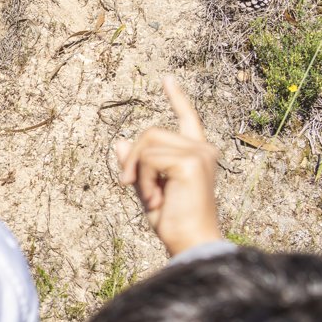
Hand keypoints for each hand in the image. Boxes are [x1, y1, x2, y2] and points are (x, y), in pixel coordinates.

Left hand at [114, 76, 222, 257]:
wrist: (189, 242)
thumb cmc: (173, 222)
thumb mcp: (147, 190)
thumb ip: (136, 167)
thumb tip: (119, 142)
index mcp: (196, 154)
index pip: (188, 118)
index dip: (176, 98)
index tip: (166, 78)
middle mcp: (202, 150)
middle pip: (151, 132)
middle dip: (131, 158)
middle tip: (126, 185)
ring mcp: (199, 154)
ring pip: (147, 144)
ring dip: (137, 172)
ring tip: (150, 198)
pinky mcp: (190, 162)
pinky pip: (148, 158)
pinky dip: (142, 179)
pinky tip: (154, 199)